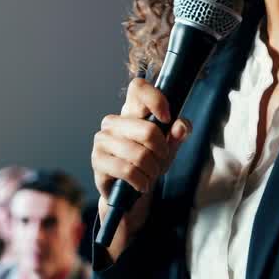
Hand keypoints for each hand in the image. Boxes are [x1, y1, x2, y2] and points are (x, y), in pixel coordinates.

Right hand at [92, 78, 190, 258]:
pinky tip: (141, 185)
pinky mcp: (97, 160)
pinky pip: (127, 170)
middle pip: (147, 129)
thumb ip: (177, 134)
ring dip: (152, 169)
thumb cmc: (149, 163)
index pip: (138, 87)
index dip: (156, 99)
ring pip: (139, 154)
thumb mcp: (169, 148)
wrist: (129, 192)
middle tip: (161, 159)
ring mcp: (102, 140)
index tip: (167, 117)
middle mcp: (113, 121)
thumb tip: (180, 125)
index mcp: (131, 110)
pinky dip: (141, 181)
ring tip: (151, 174)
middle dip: (162, 150)